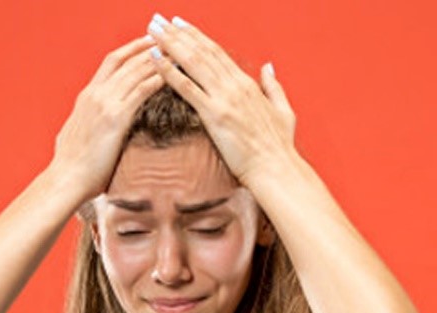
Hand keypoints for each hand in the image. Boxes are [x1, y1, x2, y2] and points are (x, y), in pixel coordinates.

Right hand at [50, 36, 164, 202]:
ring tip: (175, 53)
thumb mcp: (78, 136)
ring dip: (156, 60)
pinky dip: (156, 80)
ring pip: (134, 71)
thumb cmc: (73, 167)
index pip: (111, 63)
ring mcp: (104, 104)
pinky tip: (171, 76)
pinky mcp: (115, 118)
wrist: (67, 179)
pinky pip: (140, 91)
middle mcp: (95, 94)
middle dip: (147, 48)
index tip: (147, 44)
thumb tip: (94, 129)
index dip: (130, 50)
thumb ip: (89, 125)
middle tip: (167, 40)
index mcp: (87, 97)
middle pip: (124, 60)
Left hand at [146, 16, 297, 184]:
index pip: (217, 53)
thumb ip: (273, 87)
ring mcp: (224, 99)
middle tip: (157, 20)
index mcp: (248, 84)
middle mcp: (234, 86)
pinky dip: (169, 72)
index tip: (179, 25)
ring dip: (169, 44)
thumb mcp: (284, 111)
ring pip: (193, 62)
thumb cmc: (279, 147)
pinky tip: (155, 59)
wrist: (276, 169)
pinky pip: (188, 88)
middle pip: (201, 52)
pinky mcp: (215, 115)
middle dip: (177, 34)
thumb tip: (268, 67)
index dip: (196, 37)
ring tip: (152, 30)